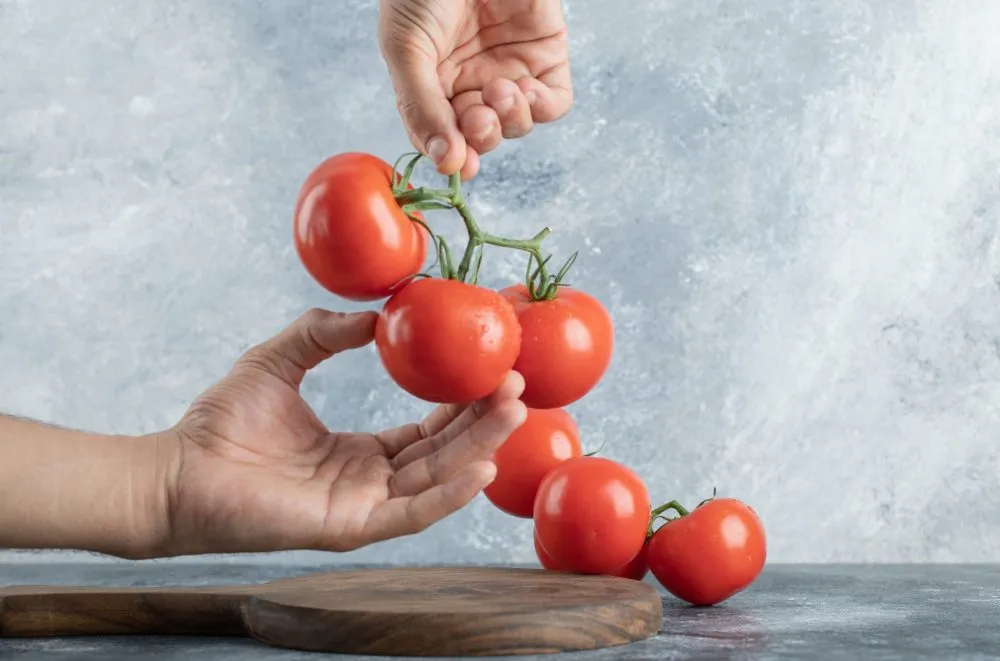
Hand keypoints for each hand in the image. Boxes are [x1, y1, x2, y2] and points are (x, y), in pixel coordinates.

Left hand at [159, 308, 526, 555]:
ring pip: (436, 477)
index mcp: (360, 450)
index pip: (427, 427)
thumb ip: (322, 333)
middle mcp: (370, 480)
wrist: (176, 470)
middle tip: (519, 383)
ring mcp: (363, 505)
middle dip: (483, 419)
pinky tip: (482, 467)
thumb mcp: (279, 359)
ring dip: (479, 447)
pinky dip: (448, 493)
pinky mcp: (349, 525)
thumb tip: (372, 316)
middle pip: (443, 450)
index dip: (461, 399)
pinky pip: (410, 512)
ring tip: (513, 410)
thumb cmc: (220, 423)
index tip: (492, 367)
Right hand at [379, 0, 571, 178]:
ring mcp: (509, 71)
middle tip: (476, 118)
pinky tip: (523, 90)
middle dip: (480, 137)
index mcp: (432, 85)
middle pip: (481, 138)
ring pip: (517, 126)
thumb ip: (421, 106)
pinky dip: (540, 108)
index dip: (451, 156)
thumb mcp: (407, 48)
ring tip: (499, 91)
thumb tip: (443, 161)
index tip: (457, 163)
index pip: (441, 138)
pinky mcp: (545, 56)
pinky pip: (552, 103)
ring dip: (509, 122)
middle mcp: (470, 83)